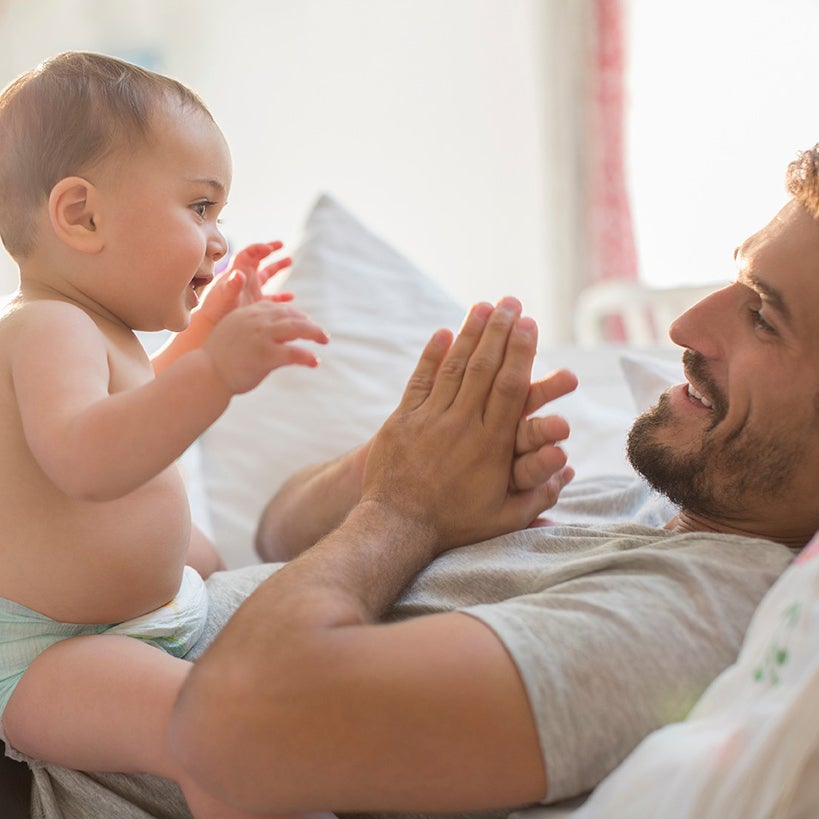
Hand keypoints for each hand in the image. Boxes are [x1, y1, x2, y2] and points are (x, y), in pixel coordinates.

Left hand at [198, 241, 292, 325]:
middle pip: (258, 259)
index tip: (270, 248)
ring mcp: (251, 290)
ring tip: (289, 260)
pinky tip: (291, 296)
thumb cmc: (216, 309)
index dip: (259, 248)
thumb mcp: (224, 296)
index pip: (248, 254)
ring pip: (267, 275)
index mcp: (237, 272)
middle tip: (281, 244)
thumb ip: (232, 285)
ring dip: (278, 267)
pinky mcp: (256, 303)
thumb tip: (239, 273)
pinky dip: (281, 296)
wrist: (211, 325)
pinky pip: (272, 297)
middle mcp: (245, 278)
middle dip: (269, 250)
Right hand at [203, 301, 328, 394]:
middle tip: (322, 334)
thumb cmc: (219, 359)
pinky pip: (294, 352)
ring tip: (324, 340)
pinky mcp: (266, 355)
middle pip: (291, 315)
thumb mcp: (235, 334)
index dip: (295, 314)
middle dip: (309, 323)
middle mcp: (255, 321)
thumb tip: (272, 335)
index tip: (305, 322)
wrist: (205, 375)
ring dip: (314, 333)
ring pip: (297, 328)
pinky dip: (307, 356)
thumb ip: (254, 330)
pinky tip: (315, 362)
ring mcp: (261, 336)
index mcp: (247, 313)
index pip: (277, 308)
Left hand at [362, 297, 572, 552]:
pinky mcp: (402, 420)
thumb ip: (539, 494)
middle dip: (500, 331)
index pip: (512, 387)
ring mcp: (430, 419)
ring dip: (469, 333)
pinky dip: (431, 355)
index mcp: (492, 445)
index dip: (521, 352)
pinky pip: (419, 381)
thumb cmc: (454, 524)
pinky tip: (443, 332)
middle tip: (511, 302)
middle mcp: (462, 424)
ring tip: (483, 306)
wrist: (396, 526)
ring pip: (454, 367)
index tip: (530, 324)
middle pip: (484, 367)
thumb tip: (570, 468)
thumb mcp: (503, 518)